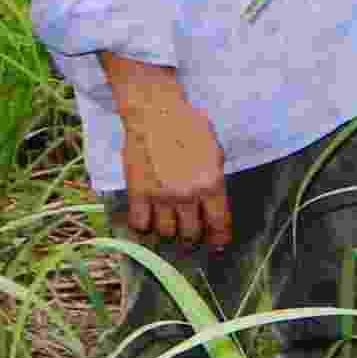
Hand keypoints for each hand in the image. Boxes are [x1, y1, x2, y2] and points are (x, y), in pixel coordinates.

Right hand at [115, 68, 233, 248]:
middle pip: (191, 233)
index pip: (219, 224)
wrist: (156, 114)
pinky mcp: (138, 192)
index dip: (219, 238)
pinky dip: (144, 225)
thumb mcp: (215, 152)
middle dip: (193, 235)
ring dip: (169, 230)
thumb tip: (214, 203)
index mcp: (211, 184)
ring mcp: (160, 196)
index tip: (217, 244)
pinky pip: (140, 223)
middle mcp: (187, 195)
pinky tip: (148, 219)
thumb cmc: (189, 127)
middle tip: (191, 232)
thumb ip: (214, 180)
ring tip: (170, 224)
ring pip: (166, 232)